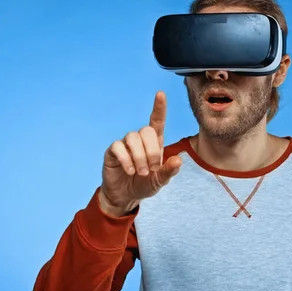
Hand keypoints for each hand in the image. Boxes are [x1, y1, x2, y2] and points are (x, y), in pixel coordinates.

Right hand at [98, 91, 181, 216]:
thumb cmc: (144, 184)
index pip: (156, 121)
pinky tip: (130, 171)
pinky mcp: (113, 151)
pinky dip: (126, 160)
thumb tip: (178, 160)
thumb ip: (169, 171)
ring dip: (139, 157)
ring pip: (132, 138)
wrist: (125, 196)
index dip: (159, 108)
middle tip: (151, 168)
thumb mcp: (160, 181)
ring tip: (140, 172)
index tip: (160, 94)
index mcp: (154, 143)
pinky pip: (118, 147)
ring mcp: (125, 144)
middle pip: (146, 130)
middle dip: (151, 151)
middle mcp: (139, 140)